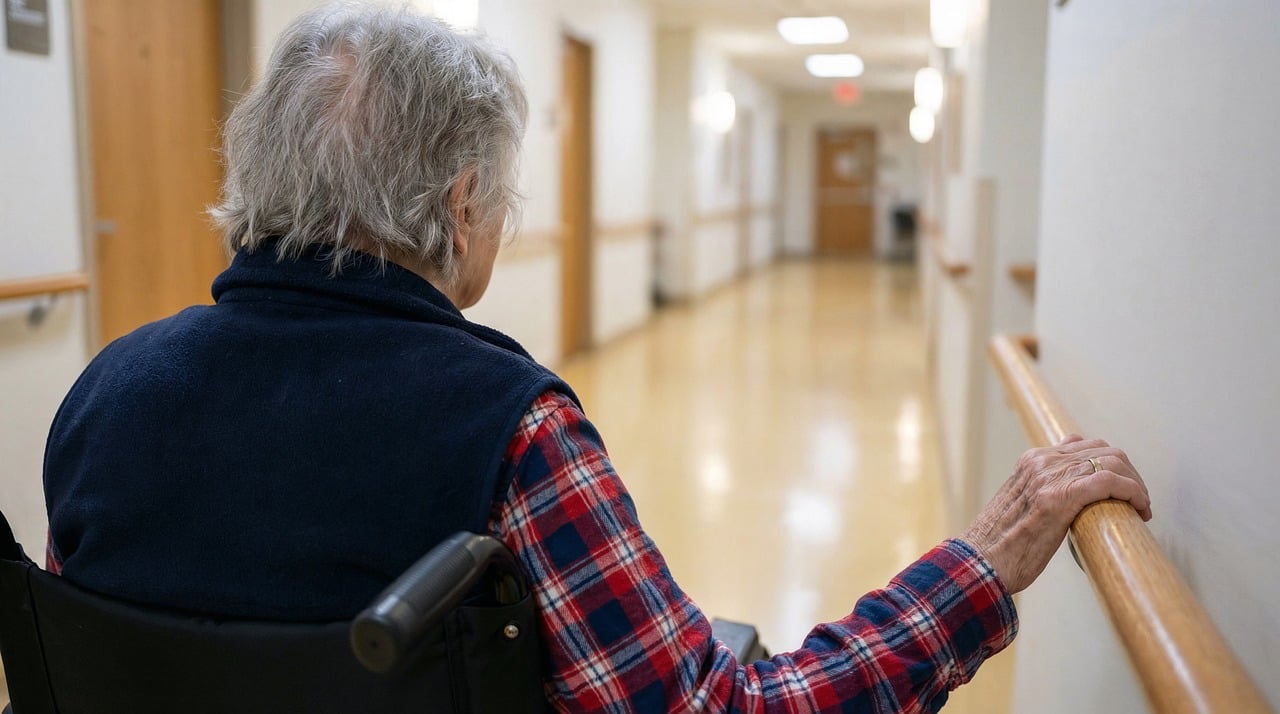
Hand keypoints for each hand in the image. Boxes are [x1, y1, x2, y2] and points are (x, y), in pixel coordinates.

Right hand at [960, 434, 1151, 593]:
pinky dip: (1133, 492)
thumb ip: (1041, 493)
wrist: (981, 563)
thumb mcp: (1020, 507)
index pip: (1083, 445)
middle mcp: (1041, 461)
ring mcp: (1050, 476)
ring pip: (1112, 461)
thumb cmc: (1000, 546)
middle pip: (1103, 449)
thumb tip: (1071, 503)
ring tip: (1141, 506)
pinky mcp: (1062, 496)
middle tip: (1137, 499)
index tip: (1122, 488)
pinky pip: (1110, 481)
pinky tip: (1140, 508)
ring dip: (1135, 483)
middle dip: (1129, 472)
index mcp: (1031, 461)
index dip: (1110, 464)